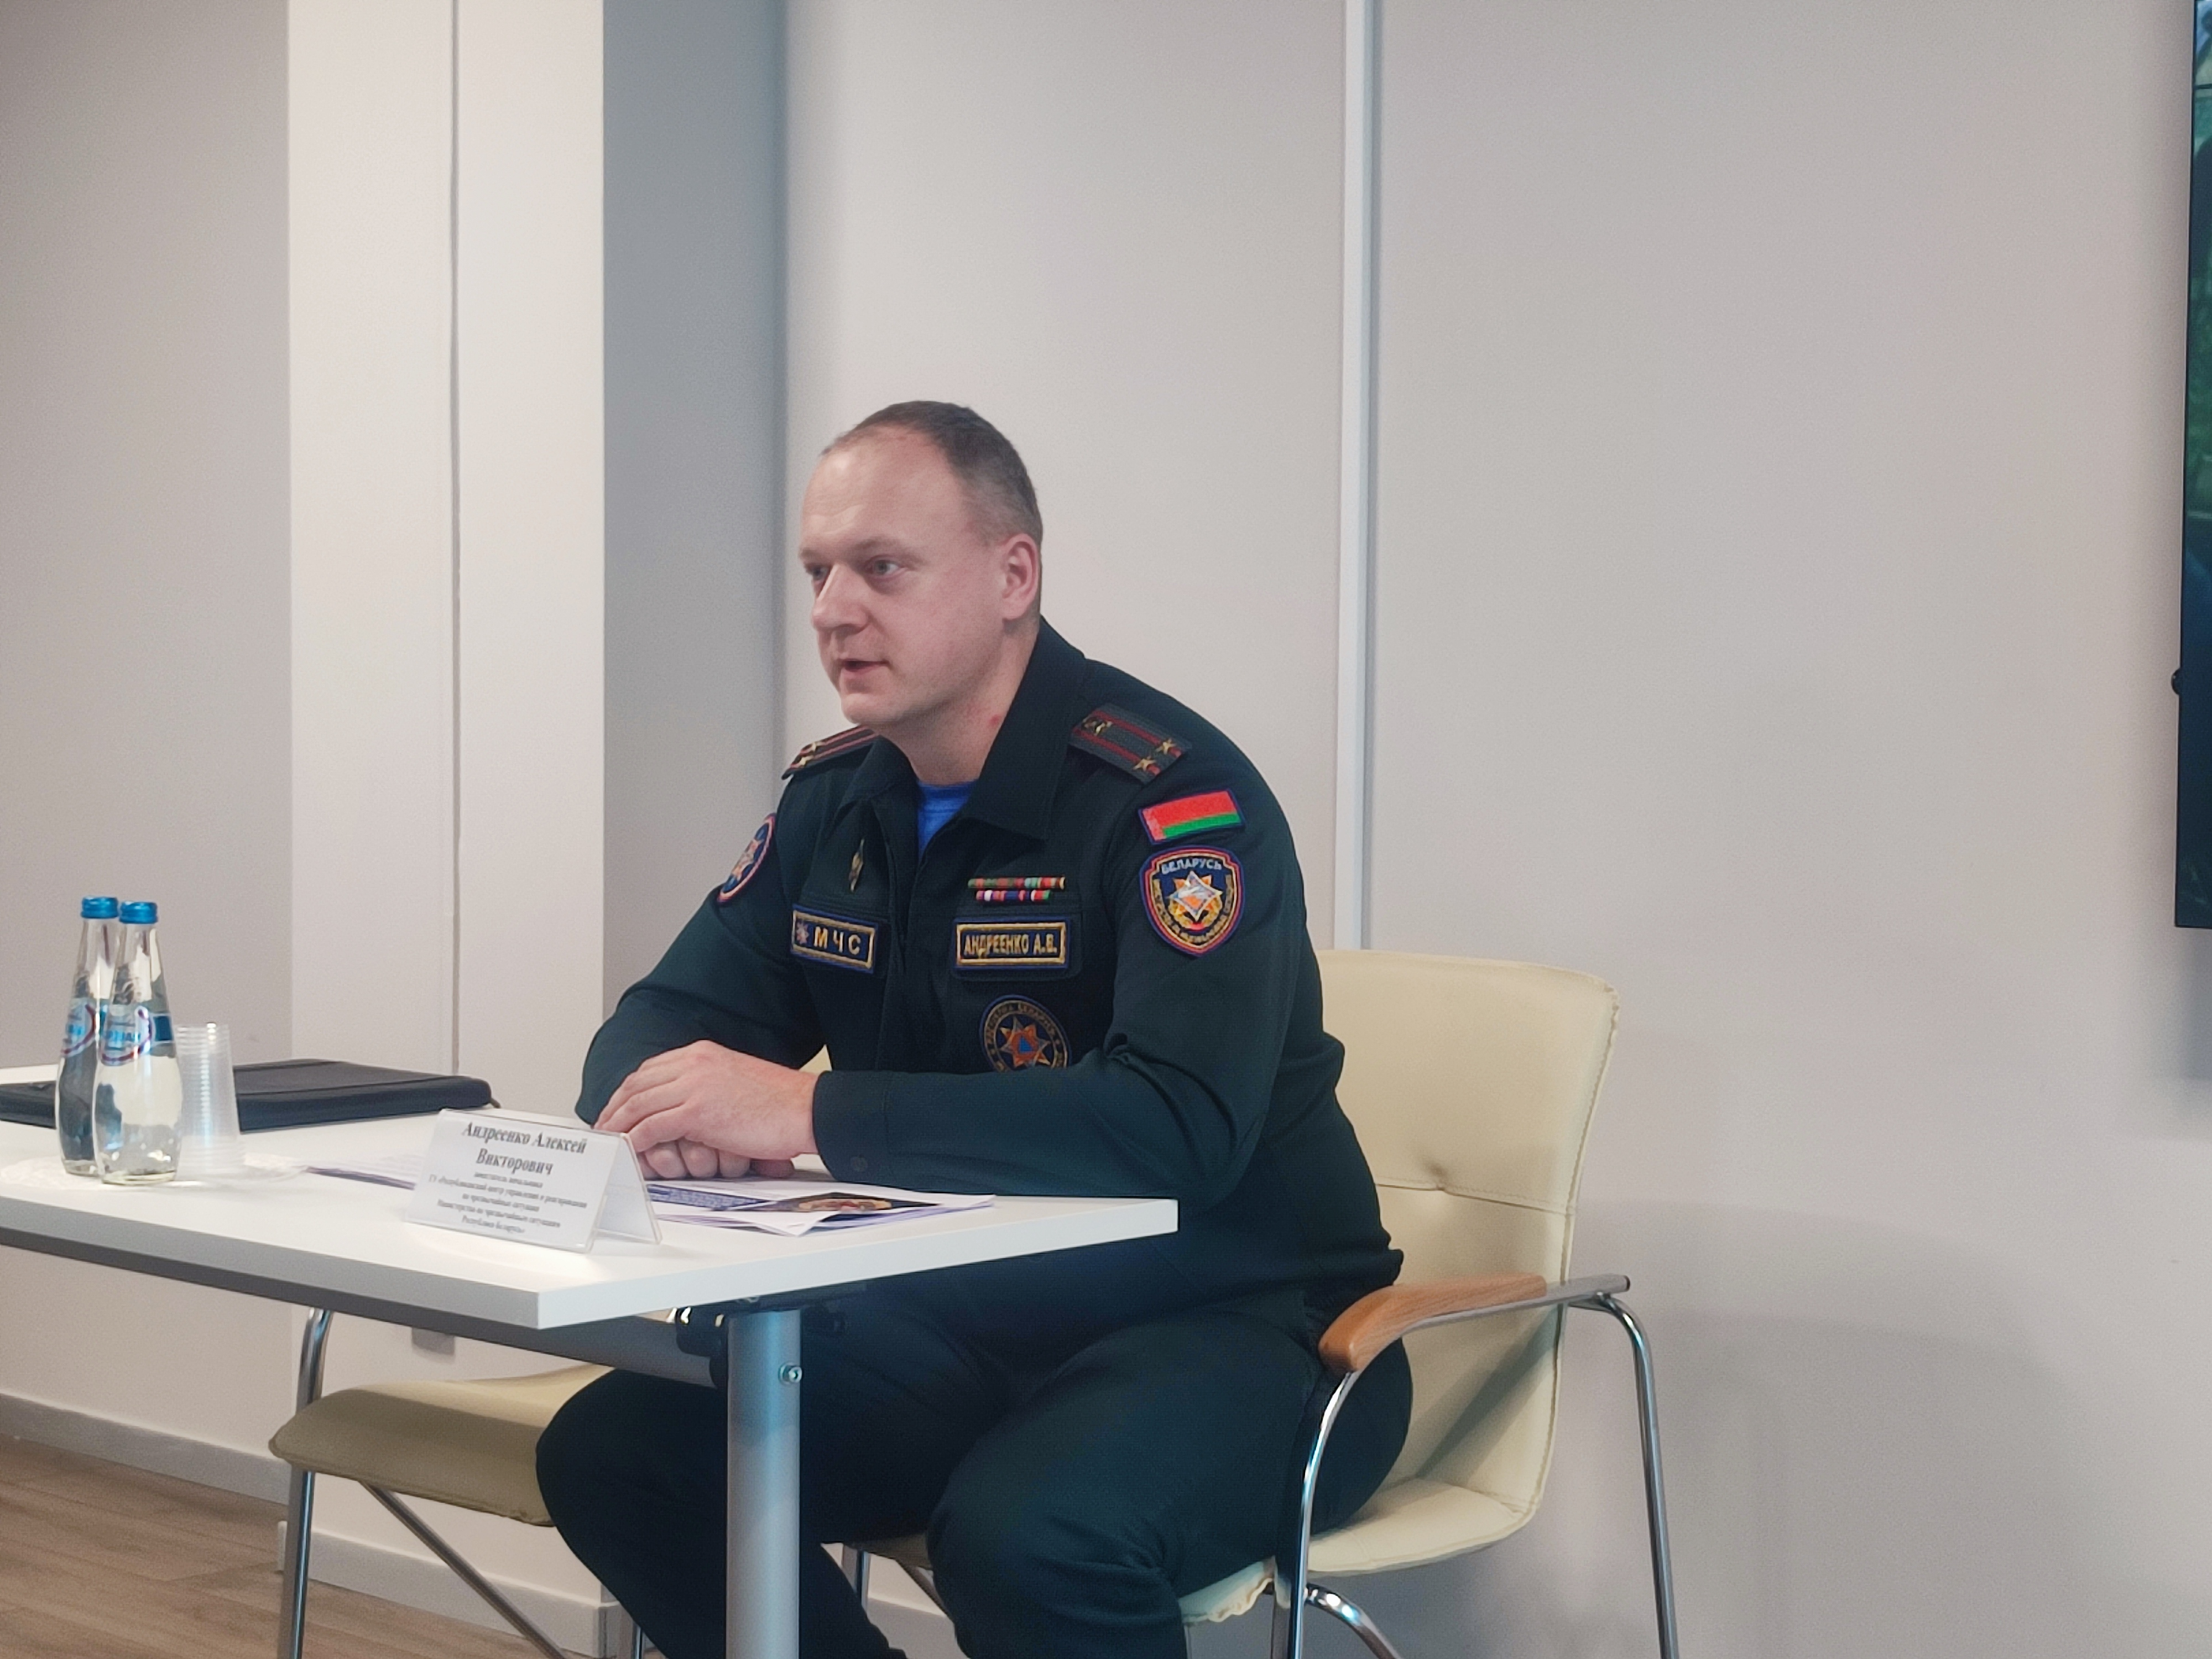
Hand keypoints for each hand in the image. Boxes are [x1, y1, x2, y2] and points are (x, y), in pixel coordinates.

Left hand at [598, 1042, 818, 1179]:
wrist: (805, 1109)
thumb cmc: (781, 1102)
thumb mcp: (737, 1079)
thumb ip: (709, 1084)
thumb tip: (690, 1105)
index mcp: (703, 1053)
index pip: (651, 1069)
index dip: (628, 1091)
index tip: (618, 1107)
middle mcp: (694, 1062)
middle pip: (637, 1083)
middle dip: (615, 1107)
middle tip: (603, 1127)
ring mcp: (694, 1085)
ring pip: (638, 1104)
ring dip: (618, 1124)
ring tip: (608, 1142)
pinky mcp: (697, 1111)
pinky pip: (652, 1126)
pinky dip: (635, 1140)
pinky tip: (628, 1150)